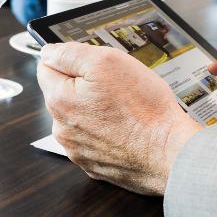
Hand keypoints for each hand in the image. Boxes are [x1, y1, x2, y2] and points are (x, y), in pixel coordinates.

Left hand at [37, 42, 199, 195]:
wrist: (170, 152)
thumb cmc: (143, 108)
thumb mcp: (106, 62)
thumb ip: (69, 54)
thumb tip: (48, 52)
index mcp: (59, 101)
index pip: (46, 67)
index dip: (69, 59)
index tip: (90, 63)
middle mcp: (62, 129)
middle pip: (63, 93)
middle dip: (83, 85)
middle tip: (114, 85)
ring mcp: (78, 150)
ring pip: (79, 117)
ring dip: (95, 109)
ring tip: (123, 108)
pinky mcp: (94, 165)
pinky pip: (94, 139)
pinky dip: (106, 131)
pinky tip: (126, 127)